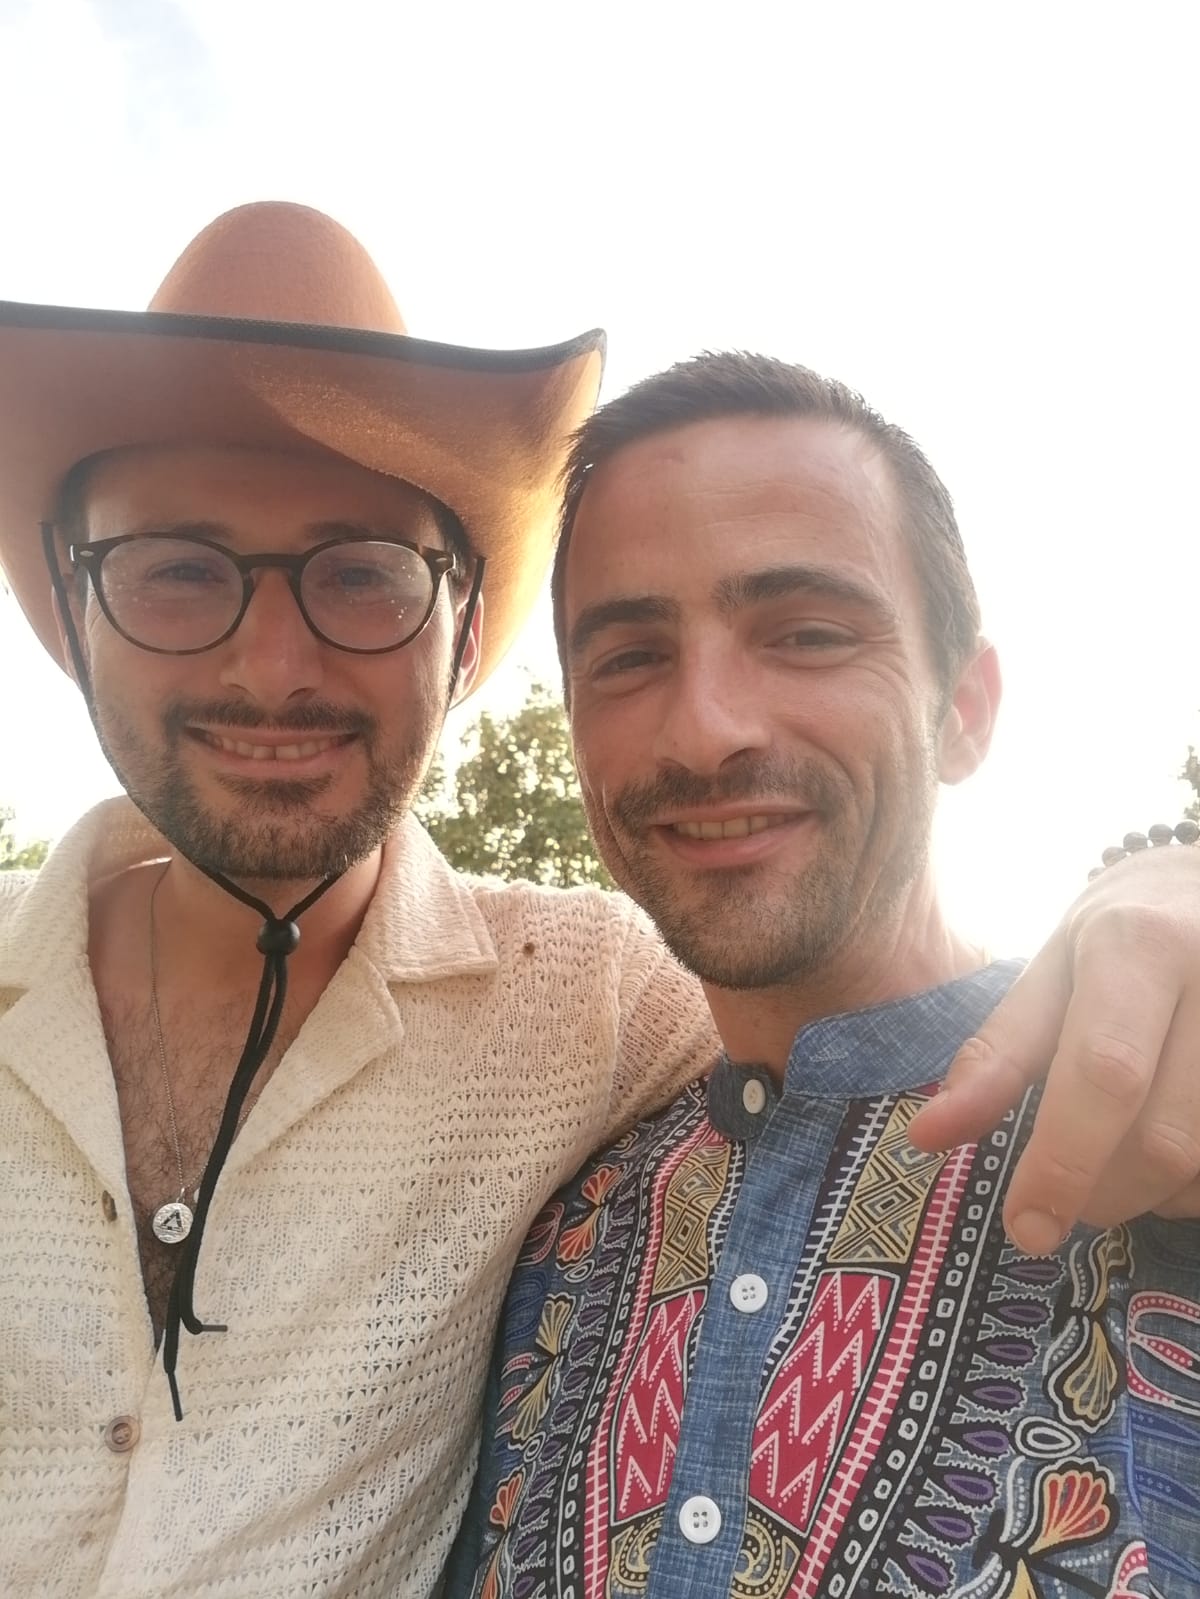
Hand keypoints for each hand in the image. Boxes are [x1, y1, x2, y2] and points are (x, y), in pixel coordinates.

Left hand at [908, 840, 1199, 1251]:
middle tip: (1063, 1200)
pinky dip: (1192, 1188)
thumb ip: (996, 1054)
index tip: (1026, 1227)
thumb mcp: (1050, 969)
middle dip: (1101, 1192)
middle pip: (1164, 1138)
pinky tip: (1167, 1162)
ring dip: (1152, 1197)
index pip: (1106, 1074)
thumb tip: (928, 1136)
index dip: (1064, 1162)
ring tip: (1115, 1168)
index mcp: (1139, 947)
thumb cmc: (1123, 933)